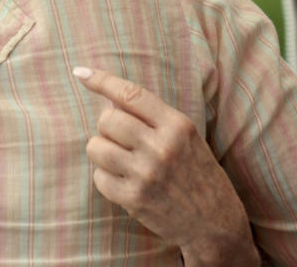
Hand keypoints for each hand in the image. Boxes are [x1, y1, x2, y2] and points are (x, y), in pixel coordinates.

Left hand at [73, 66, 259, 266]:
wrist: (215, 222)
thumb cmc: (197, 173)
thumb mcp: (186, 137)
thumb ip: (153, 117)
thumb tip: (110, 99)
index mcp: (177, 125)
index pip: (131, 94)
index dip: (102, 81)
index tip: (81, 73)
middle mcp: (162, 147)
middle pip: (107, 120)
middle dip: (107, 127)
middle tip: (121, 139)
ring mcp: (147, 174)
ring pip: (96, 147)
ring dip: (102, 152)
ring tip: (121, 161)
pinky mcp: (134, 199)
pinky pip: (99, 177)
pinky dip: (105, 178)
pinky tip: (124, 182)